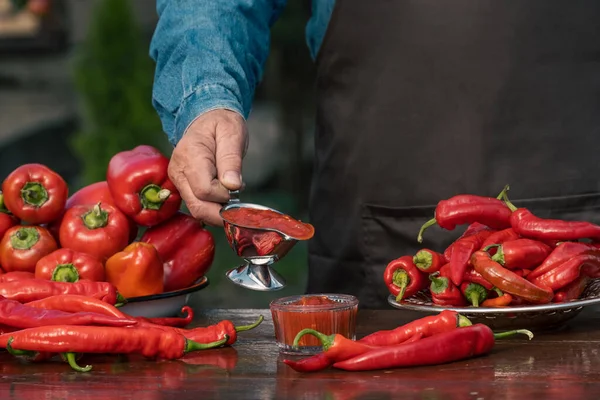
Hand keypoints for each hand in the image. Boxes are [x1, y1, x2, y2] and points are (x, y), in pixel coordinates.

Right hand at [168, 109, 247, 225]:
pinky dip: (214, 207)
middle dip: (222, 211)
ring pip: (197, 210)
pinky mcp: (182, 187)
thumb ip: (231, 160)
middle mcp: (178, 171)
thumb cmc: (221, 124)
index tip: (238, 185)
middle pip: (198, 206)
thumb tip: (233, 186)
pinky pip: (198, 205)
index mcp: (190, 156)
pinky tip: (225, 195)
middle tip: (240, 200)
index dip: (225, 194)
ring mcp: (178, 181)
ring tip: (233, 193)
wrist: (206, 119)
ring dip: (219, 210)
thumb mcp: (232, 134)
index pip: (205, 190)